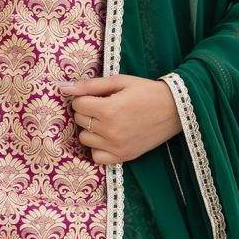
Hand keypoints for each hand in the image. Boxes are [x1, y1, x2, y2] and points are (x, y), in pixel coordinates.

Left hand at [56, 72, 182, 165]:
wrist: (175, 110)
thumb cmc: (147, 91)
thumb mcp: (120, 81)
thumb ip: (90, 85)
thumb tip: (62, 88)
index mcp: (109, 109)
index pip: (77, 104)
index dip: (85, 98)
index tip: (98, 96)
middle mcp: (110, 131)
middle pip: (80, 121)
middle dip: (88, 112)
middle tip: (105, 106)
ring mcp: (116, 147)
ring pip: (85, 139)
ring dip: (91, 129)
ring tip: (107, 121)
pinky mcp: (124, 157)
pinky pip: (96, 157)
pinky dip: (99, 147)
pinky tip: (109, 137)